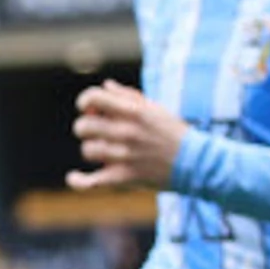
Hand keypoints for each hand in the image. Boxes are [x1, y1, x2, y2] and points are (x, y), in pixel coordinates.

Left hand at [68, 81, 186, 191]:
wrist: (196, 162)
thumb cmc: (173, 132)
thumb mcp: (154, 108)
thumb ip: (127, 96)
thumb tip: (105, 86)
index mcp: (133, 111)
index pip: (92, 98)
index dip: (85, 102)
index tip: (89, 108)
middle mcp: (127, 132)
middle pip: (83, 127)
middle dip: (86, 127)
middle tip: (97, 132)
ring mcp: (124, 156)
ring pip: (88, 150)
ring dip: (93, 150)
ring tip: (104, 152)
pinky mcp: (124, 177)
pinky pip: (91, 181)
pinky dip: (79, 181)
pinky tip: (73, 177)